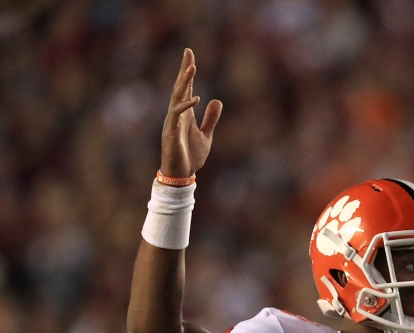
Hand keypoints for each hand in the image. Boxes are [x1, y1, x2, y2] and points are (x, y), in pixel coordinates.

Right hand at [161, 48, 222, 178]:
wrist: (182, 174)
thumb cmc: (191, 156)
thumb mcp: (206, 135)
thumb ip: (211, 118)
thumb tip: (216, 100)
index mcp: (186, 113)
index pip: (186, 88)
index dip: (188, 72)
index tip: (190, 55)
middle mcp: (177, 114)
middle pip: (180, 87)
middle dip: (184, 70)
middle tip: (188, 52)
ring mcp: (173, 121)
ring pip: (177, 97)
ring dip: (184, 82)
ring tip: (192, 68)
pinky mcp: (171, 132)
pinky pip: (177, 115)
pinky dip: (186, 106)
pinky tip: (196, 98)